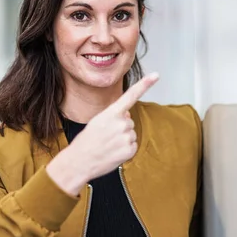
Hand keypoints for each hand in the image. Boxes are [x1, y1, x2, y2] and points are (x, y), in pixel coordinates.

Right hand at [47, 72, 158, 195]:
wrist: (80, 161)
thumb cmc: (87, 141)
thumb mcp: (98, 121)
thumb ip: (114, 115)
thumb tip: (128, 116)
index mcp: (111, 113)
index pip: (130, 95)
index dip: (145, 84)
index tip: (156, 75)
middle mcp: (121, 123)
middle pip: (129, 121)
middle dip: (120, 128)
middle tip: (106, 136)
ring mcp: (127, 137)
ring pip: (131, 134)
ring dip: (122, 139)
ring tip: (108, 145)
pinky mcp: (130, 150)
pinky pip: (132, 146)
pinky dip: (124, 150)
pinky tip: (113, 152)